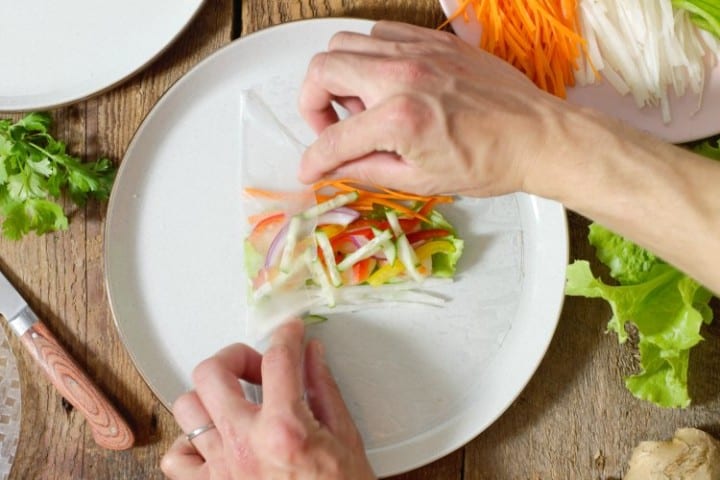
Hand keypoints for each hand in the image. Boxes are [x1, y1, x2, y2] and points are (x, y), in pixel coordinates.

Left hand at [160, 319, 375, 479]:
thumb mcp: (345, 439)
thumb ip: (324, 390)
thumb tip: (311, 355)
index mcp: (285, 429)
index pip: (277, 360)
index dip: (286, 335)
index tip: (290, 331)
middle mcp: (245, 445)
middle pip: (212, 372)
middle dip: (236, 356)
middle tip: (259, 367)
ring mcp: (222, 469)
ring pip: (187, 407)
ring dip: (211, 396)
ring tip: (237, 401)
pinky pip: (177, 458)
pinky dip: (190, 443)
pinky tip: (214, 440)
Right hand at [297, 20, 589, 196]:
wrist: (536, 137)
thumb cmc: (489, 162)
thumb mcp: (419, 181)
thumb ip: (365, 171)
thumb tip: (333, 169)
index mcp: (399, 118)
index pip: (333, 137)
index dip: (313, 159)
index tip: (310, 168)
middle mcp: (402, 75)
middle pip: (322, 68)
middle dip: (312, 103)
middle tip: (330, 127)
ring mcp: (418, 51)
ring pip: (346, 41)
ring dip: (340, 74)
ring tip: (362, 104)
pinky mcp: (434, 41)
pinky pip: (381, 32)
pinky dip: (370, 54)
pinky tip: (385, 82)